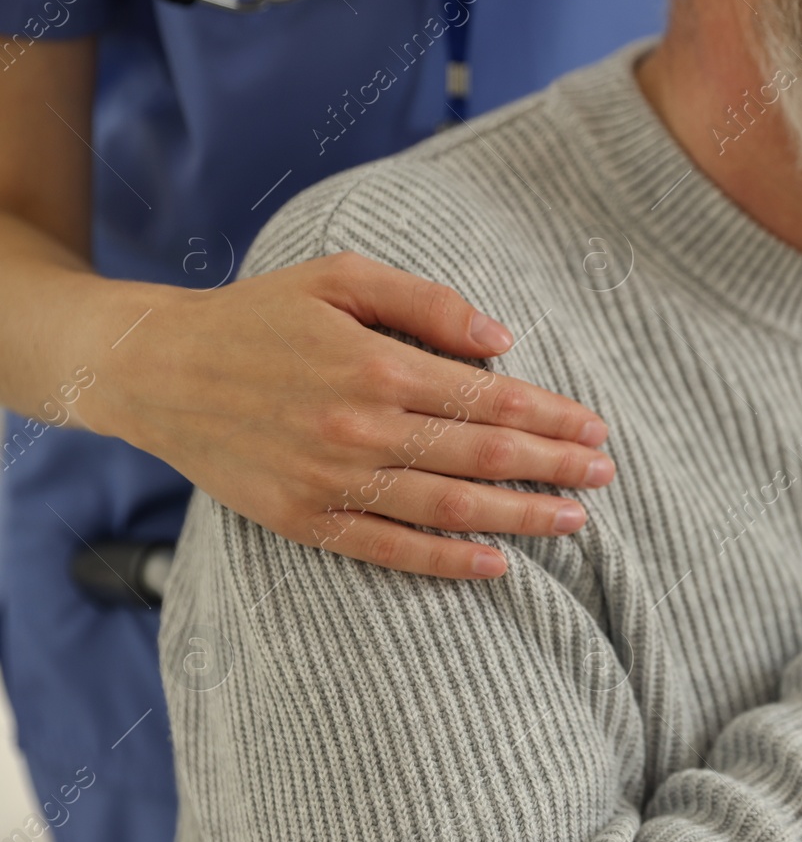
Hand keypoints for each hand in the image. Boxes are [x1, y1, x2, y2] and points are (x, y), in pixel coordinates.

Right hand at [82, 252, 613, 579]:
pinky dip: (447, 562)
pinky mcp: (305, 520)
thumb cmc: (260, 315)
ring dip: (520, 515)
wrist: (157, 369)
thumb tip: (505, 339)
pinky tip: (496, 564)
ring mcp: (332, 482)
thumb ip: (427, 302)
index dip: (551, 416)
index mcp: (375, 366)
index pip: (489, 399)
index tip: (596, 428)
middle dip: (553, 467)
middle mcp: (360, 429)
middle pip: (482, 456)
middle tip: (604, 475)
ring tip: (574, 519)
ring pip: (449, 508)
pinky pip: (391, 551)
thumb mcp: (341, 277)